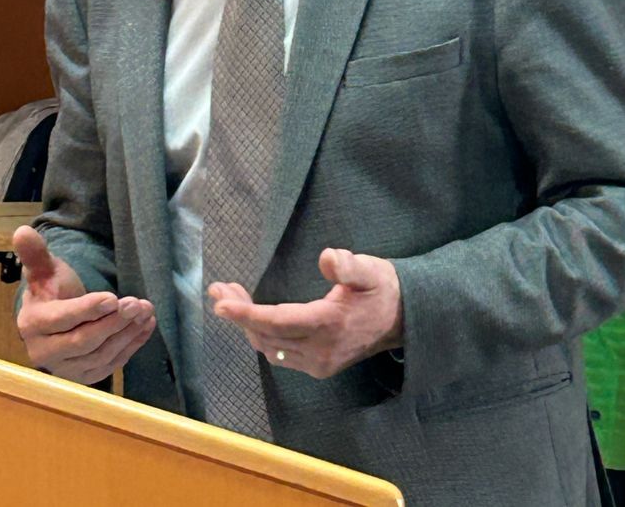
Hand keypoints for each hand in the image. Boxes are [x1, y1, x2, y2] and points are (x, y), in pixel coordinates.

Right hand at [12, 225, 155, 384]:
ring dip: (127, 333)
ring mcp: (65, 369)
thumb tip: (22, 231)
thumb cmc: (51, 290)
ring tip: (145, 311)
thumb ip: (34, 253)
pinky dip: (132, 346)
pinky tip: (146, 326)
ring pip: (100, 355)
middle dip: (113, 322)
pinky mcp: (84, 377)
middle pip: (83, 341)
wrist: (54, 320)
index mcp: (32, 324)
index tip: (113, 297)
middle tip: (137, 303)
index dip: (88, 310)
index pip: (61, 320)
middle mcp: (44, 353)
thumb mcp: (44, 269)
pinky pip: (111, 365)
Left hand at [208, 248, 402, 379]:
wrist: (405, 319)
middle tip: (219, 289)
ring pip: (270, 346)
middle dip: (239, 313)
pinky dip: (262, 334)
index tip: (220, 304)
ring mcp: (318, 362)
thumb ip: (349, 265)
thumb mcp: (371, 270)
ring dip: (247, 324)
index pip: (277, 321)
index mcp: (329, 324)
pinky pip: (280, 353)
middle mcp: (320, 349)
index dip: (246, 314)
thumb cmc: (383, 288)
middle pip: (266, 334)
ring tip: (230, 297)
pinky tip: (253, 316)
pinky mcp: (318, 366)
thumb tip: (328, 258)